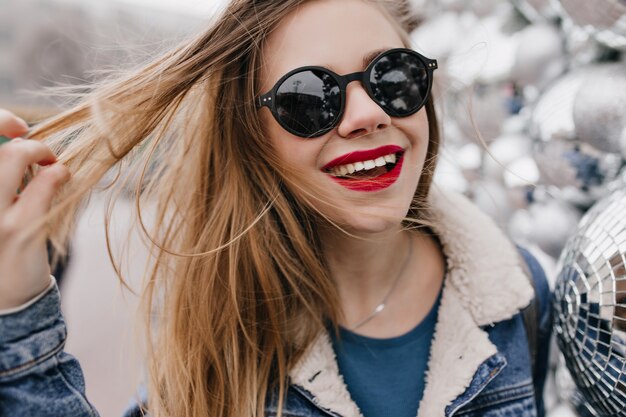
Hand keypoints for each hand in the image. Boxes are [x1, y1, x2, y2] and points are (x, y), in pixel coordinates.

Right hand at [0, 109, 69, 309]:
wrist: (1, 296)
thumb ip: (2, 179)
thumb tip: (19, 139)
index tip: (19, 127)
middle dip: (25, 141)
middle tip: (43, 151)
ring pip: (12, 157)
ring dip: (40, 152)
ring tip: (52, 163)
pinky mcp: (17, 230)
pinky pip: (43, 186)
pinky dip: (57, 173)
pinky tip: (62, 176)